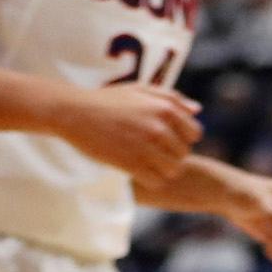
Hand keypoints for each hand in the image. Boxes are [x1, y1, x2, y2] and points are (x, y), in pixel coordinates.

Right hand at [50, 81, 199, 182]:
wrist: (74, 112)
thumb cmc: (107, 100)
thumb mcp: (139, 90)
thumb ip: (171, 98)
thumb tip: (198, 110)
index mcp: (165, 109)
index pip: (194, 134)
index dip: (182, 138)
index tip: (166, 138)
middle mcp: (159, 128)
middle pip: (183, 153)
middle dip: (172, 154)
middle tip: (152, 151)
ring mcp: (145, 147)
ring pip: (173, 170)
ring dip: (162, 169)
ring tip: (146, 162)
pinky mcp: (131, 164)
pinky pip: (156, 180)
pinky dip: (150, 178)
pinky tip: (137, 170)